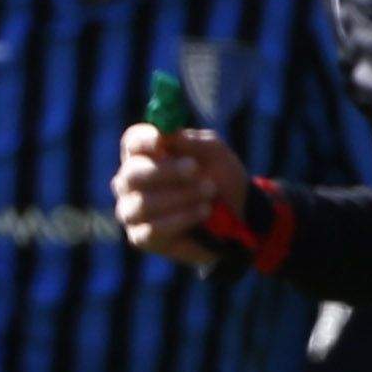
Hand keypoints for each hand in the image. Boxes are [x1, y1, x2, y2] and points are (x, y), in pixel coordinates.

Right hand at [112, 124, 252, 271]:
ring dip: (181, 196)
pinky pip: (152, 229)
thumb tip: (166, 133)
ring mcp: (132, 210)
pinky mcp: (141, 237)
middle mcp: (131, 182)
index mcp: (146, 154)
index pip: (132, 143)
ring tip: (209, 193)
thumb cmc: (221, 177)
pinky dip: (181, 219)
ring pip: (143, 203)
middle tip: (194, 169)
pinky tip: (204, 212)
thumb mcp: (215, 152)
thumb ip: (191, 141)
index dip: (143, 140)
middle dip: (165, 171)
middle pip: (132, 173)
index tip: (160, 140)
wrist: (239, 215)